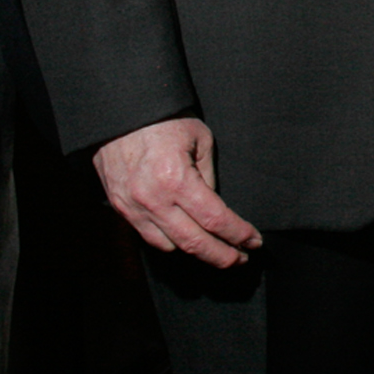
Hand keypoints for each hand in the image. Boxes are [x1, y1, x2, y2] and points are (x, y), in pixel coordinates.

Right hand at [93, 117, 262, 268]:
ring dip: (196, 252)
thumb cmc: (164, 120)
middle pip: (194, 243)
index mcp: (177, 180)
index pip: (215, 220)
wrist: (120, 114)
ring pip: (170, 246)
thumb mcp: (199, 139)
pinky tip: (185, 238)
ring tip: (216, 250)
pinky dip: (170, 242)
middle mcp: (153, 200)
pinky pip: (148, 236)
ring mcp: (133, 208)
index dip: (238, 234)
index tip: (254, 242)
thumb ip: (208, 175)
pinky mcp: (120, 209)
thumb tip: (215, 205)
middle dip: (221, 256)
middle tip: (240, 259)